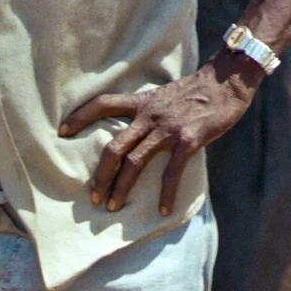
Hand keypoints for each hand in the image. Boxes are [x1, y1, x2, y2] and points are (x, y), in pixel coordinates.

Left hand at [60, 53, 262, 216]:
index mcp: (141, 103)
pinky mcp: (188, 140)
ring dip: (121, 189)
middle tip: (94, 197)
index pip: (103, 104)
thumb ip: (145, 113)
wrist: (229, 79)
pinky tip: (163, 210)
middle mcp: (149, 115)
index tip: (62, 131)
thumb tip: (130, 134)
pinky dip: (166, 194)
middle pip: (113, 147)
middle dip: (100, 175)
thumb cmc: (196, 92)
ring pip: (134, 163)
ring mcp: (168, 128)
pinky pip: (171, 173)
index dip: (80, 116)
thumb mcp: (163, 96)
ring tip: (113, 207)